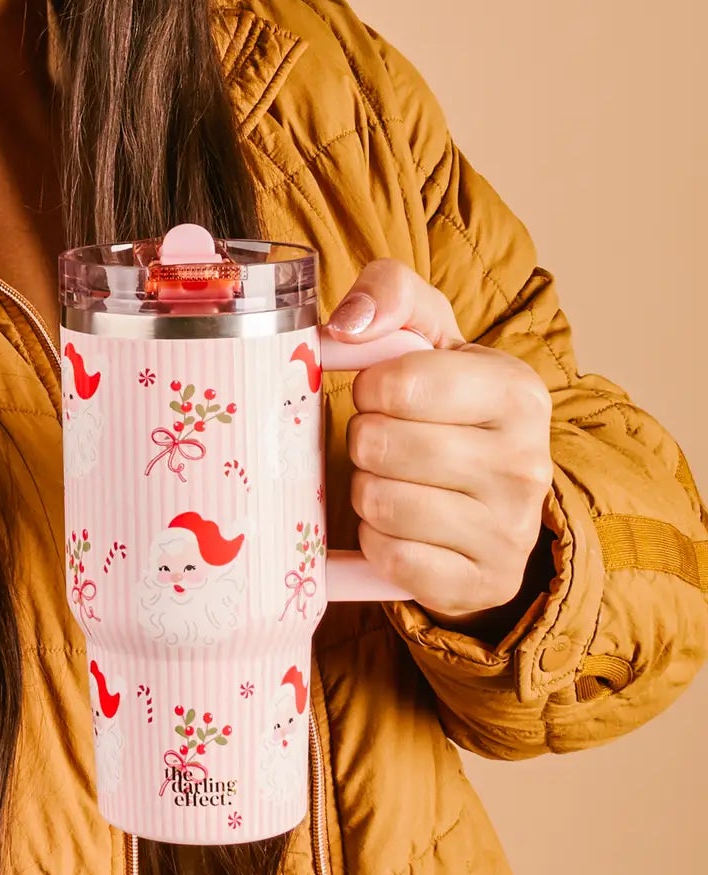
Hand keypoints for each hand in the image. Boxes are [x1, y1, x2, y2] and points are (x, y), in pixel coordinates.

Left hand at [327, 260, 554, 628]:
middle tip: (385, 442)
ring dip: (366, 490)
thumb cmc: (444, 402)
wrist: (486, 498)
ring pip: (378, 503)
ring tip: (394, 479)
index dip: (367, 388)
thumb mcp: (427, 332)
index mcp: (516, 391)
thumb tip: (348, 324)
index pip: (398, 385)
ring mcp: (511, 532)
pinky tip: (400, 526)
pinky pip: (388, 558)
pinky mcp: (483, 583)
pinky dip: (376, 541)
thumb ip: (390, 291)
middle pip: (379, 446)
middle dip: (364, 441)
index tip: (379, 394)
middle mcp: (527, 463)